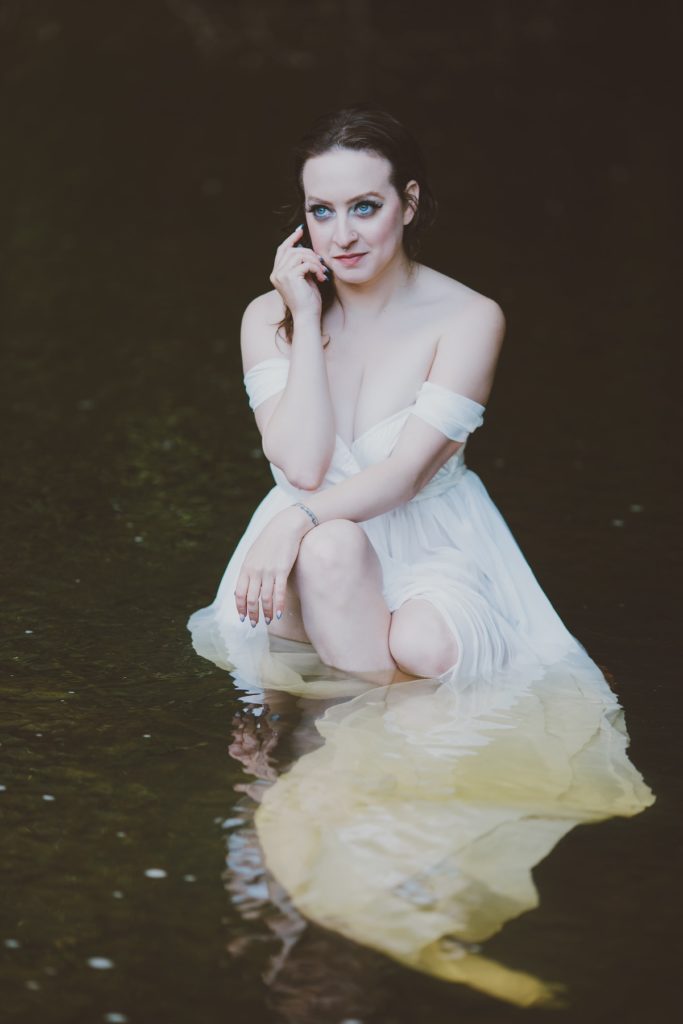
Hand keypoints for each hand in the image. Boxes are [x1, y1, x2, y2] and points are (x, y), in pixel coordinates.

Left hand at [234, 506, 313, 626]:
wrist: (285, 527)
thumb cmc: (270, 541)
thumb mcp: (253, 554)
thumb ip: (248, 571)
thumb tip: (243, 588)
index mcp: (246, 567)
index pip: (239, 593)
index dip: (240, 607)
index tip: (242, 617)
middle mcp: (255, 571)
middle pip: (251, 598)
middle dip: (252, 614)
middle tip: (254, 624)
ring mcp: (268, 571)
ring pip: (265, 598)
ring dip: (266, 612)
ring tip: (267, 621)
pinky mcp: (282, 570)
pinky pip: (279, 593)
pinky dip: (278, 605)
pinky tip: (278, 614)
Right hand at [269, 224, 328, 319]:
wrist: (307, 316)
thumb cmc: (308, 301)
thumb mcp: (304, 279)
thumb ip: (301, 265)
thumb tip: (306, 249)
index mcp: (277, 274)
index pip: (282, 250)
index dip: (291, 239)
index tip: (301, 231)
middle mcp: (276, 274)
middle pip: (292, 250)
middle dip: (309, 253)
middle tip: (321, 263)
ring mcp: (281, 275)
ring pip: (299, 255)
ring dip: (315, 261)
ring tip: (322, 272)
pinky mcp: (289, 277)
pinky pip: (305, 263)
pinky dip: (316, 268)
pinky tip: (321, 278)